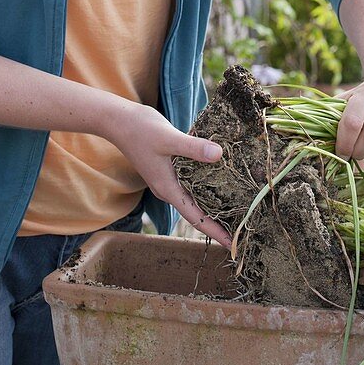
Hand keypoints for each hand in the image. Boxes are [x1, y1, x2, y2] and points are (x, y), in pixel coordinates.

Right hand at [107, 102, 231, 247]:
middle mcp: (168, 189)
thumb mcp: (168, 138)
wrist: (118, 121)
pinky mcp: (169, 169)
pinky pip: (192, 184)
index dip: (216, 231)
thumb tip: (219, 154)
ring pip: (195, 198)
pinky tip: (222, 180)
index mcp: (168, 189)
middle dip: (220, 222)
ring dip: (215, 205)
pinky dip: (207, 186)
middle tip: (245, 228)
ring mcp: (168, 180)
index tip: (234, 244)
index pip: (196, 218)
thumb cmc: (140, 130)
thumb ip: (193, 148)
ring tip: (239, 209)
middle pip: (198, 212)